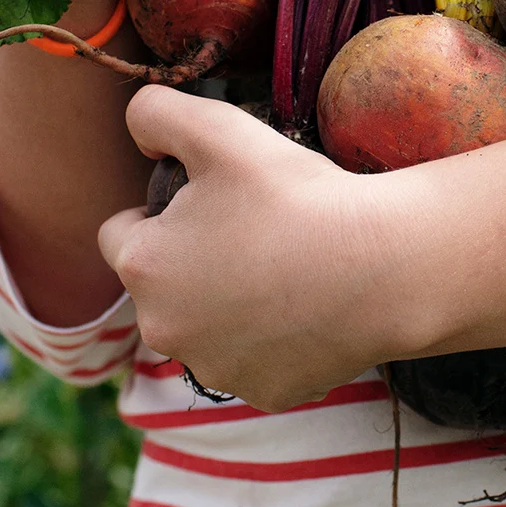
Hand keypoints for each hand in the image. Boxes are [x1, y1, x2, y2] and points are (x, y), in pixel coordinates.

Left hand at [96, 86, 418, 411]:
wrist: (384, 267)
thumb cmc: (298, 196)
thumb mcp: (220, 129)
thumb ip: (155, 113)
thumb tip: (137, 127)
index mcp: (142, 266)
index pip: (120, 234)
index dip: (161, 212)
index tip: (210, 203)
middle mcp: (163, 329)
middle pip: (162, 287)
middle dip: (191, 262)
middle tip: (253, 232)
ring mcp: (214, 368)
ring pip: (206, 328)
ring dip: (228, 305)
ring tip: (283, 269)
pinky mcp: (263, 393)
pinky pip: (254, 360)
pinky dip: (273, 340)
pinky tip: (307, 309)